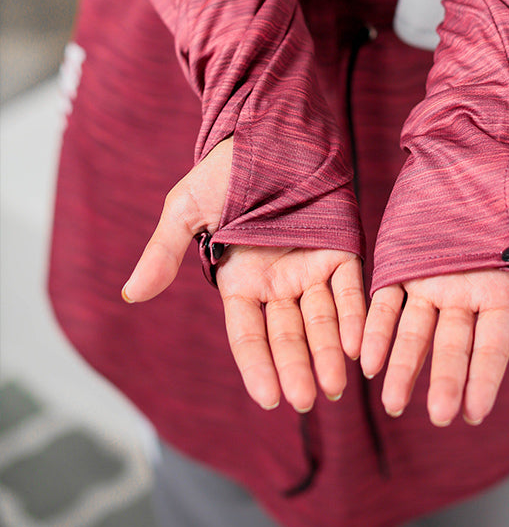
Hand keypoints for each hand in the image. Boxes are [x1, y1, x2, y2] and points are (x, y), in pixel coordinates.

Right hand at [120, 138, 365, 412]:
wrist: (270, 126)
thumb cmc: (225, 166)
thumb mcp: (186, 208)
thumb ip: (164, 251)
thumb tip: (130, 295)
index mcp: (240, 280)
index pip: (248, 334)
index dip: (257, 366)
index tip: (268, 399)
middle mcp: (278, 282)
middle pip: (288, 335)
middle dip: (297, 369)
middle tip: (309, 400)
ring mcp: (311, 267)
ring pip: (322, 321)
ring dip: (330, 353)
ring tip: (337, 386)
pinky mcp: (341, 248)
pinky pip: (350, 289)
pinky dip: (356, 316)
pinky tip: (361, 344)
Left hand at [360, 161, 508, 426]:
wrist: (470, 144)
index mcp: (500, 288)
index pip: (493, 343)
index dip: (485, 377)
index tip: (475, 413)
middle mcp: (463, 293)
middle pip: (453, 346)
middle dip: (445, 381)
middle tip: (437, 416)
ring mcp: (428, 281)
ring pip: (414, 333)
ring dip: (403, 366)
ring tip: (390, 403)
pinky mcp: (398, 263)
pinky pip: (384, 303)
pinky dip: (375, 329)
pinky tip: (365, 358)